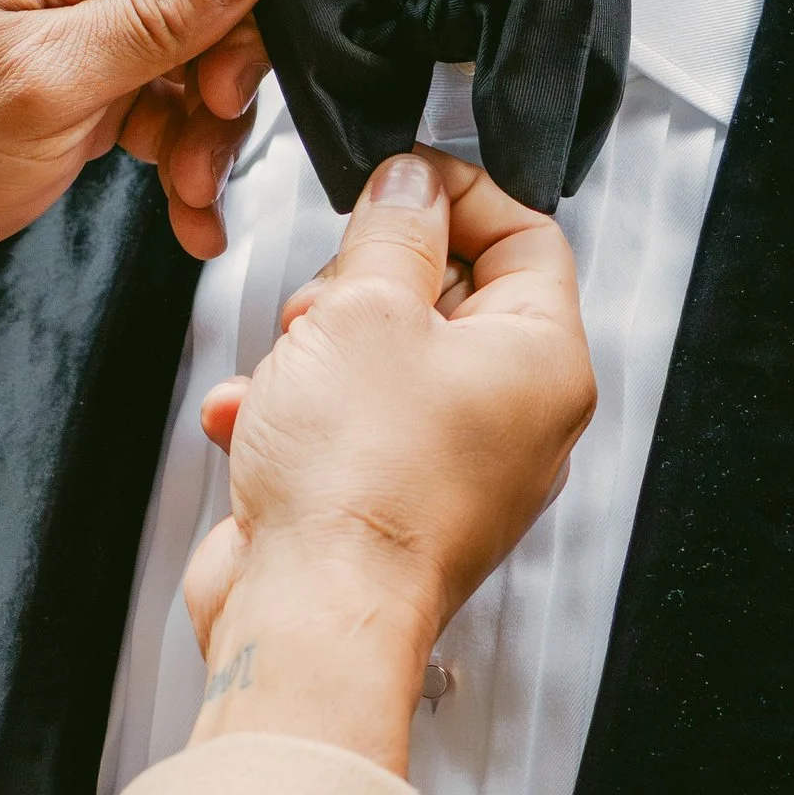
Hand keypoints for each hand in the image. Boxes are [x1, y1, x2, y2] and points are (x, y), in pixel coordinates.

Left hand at [0, 0, 301, 345]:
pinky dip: (182, 155)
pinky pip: (163, 101)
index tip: (287, 16)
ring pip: (203, 45)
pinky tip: (184, 211)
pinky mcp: (77, 82)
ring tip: (189, 190)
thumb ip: (159, 17)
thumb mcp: (48, 81)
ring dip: (214, 122)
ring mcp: (80, 22)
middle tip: (217, 117)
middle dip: (243, 51)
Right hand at [182, 150, 593, 773]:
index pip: (528, 234)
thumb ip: (391, 230)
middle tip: (326, 297)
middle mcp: (515, 420)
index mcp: (542, 362)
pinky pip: (348, 426)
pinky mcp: (393, 504)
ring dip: (314, 350)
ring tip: (286, 370)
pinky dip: (295, 414)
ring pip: (384, 359)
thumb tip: (410, 185)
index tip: (396, 181)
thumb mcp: (365, 308)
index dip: (457, 193)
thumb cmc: (356, 484)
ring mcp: (455, 467)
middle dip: (365, 283)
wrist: (309, 614)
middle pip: (448, 295)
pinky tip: (251, 420)